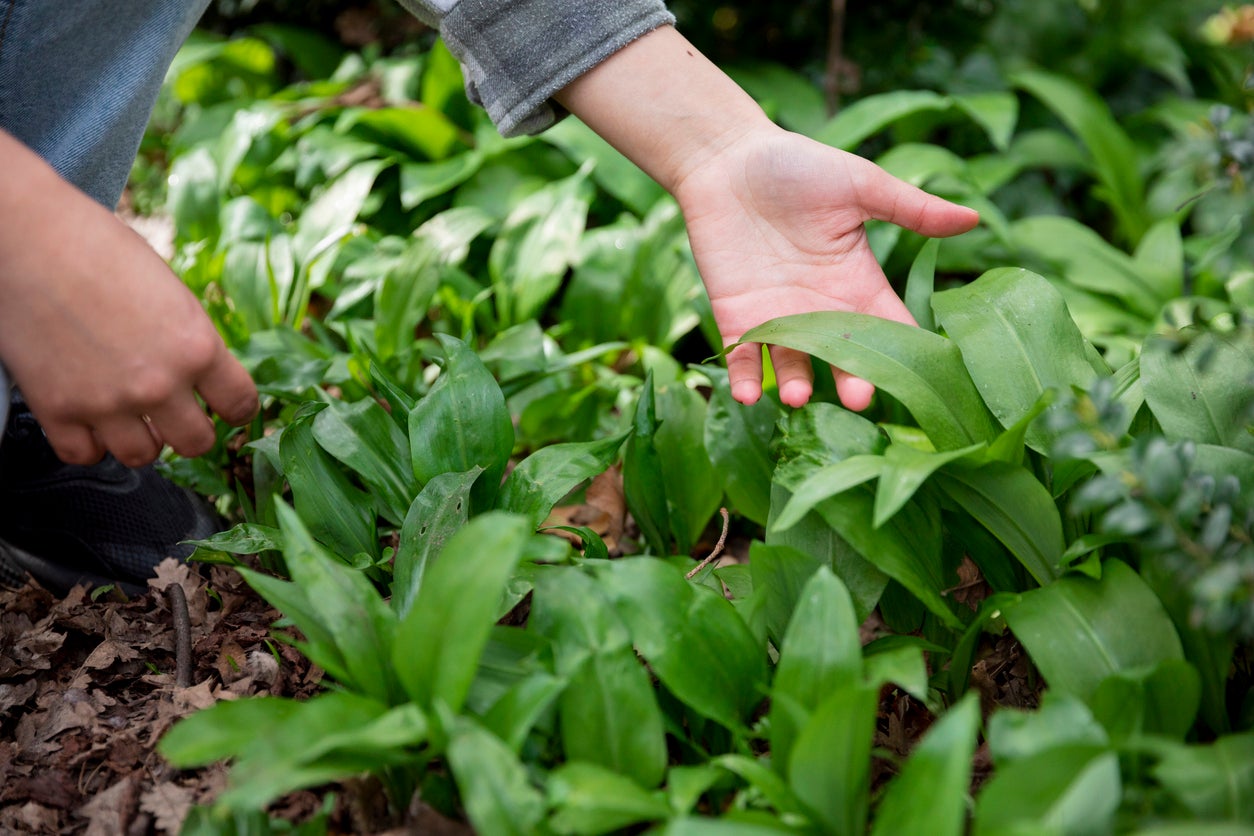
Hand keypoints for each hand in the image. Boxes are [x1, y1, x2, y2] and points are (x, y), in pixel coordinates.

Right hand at [0, 133, 257, 466]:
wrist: (27, 237)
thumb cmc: (99, 248)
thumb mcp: (171, 290)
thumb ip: (190, 339)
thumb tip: (203, 375)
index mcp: (196, 347)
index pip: (241, 404)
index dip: (238, 408)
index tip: (229, 408)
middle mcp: (158, 383)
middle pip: (197, 443)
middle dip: (193, 432)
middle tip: (180, 416)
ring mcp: (106, 402)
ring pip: (143, 456)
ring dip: (142, 440)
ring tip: (133, 416)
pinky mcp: (57, 409)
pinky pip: (84, 455)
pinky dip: (90, 444)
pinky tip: (92, 420)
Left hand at [674, 128, 978, 408]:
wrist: (727, 158)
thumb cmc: (796, 164)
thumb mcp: (861, 184)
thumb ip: (911, 208)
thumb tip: (974, 218)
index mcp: (857, 283)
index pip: (888, 327)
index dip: (903, 353)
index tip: (920, 380)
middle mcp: (820, 308)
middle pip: (842, 356)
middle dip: (851, 379)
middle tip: (859, 400)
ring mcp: (777, 315)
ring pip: (792, 363)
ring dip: (795, 383)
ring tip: (798, 397)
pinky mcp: (736, 316)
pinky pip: (742, 356)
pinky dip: (744, 377)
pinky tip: (748, 395)